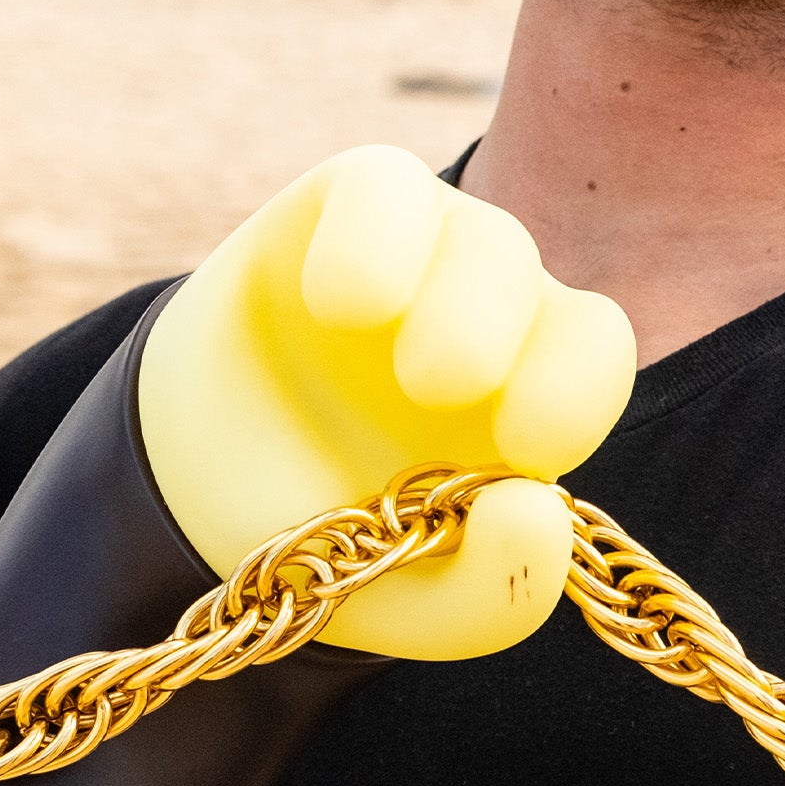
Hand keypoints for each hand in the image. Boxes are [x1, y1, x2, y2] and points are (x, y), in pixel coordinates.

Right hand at [138, 146, 634, 660]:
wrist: (190, 501)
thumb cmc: (331, 548)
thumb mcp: (408, 604)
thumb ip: (490, 591)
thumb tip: (539, 513)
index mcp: (529, 398)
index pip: (594, 358)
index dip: (575, 389)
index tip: (525, 444)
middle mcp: (495, 316)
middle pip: (540, 286)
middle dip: (495, 329)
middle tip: (435, 384)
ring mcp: (423, 256)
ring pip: (480, 233)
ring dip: (444, 285)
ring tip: (369, 330)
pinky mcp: (340, 212)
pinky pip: (381, 182)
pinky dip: (371, 229)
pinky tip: (337, 299)